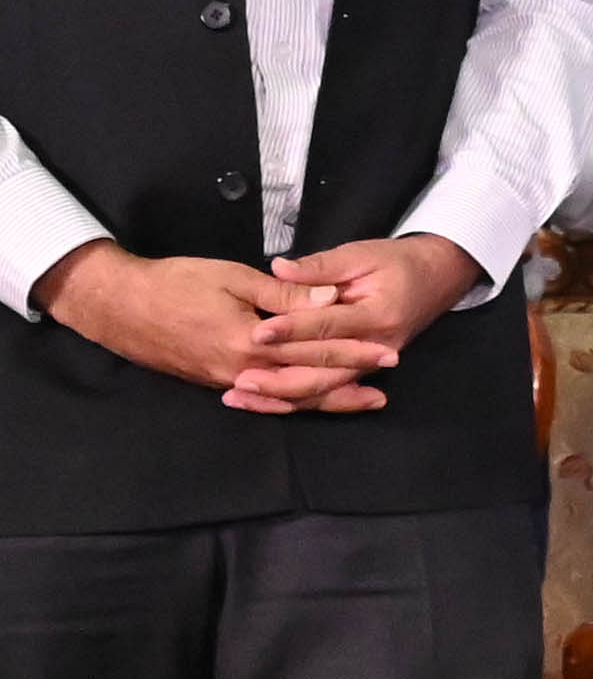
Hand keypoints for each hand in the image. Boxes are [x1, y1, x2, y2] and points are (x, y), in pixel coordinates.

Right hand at [38, 244, 399, 410]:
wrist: (118, 305)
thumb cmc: (175, 282)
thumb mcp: (234, 278)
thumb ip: (284, 295)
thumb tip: (330, 300)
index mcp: (250, 342)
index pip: (314, 349)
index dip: (353, 350)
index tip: (387, 349)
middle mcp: (241, 369)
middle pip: (307, 378)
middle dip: (351, 375)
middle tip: (388, 371)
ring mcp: (227, 379)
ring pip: (288, 395)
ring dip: (328, 396)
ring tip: (365, 398)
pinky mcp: (215, 381)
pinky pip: (265, 397)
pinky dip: (292, 400)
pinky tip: (310, 400)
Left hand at [247, 237, 481, 410]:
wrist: (436, 279)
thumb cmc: (397, 263)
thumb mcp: (361, 254)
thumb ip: (320, 266)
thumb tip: (279, 268)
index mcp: (379, 315)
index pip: (329, 326)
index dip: (292, 330)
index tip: (258, 333)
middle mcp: (378, 348)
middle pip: (325, 370)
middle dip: (280, 376)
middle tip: (241, 378)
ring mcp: (371, 365)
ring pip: (324, 389)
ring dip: (281, 396)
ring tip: (242, 396)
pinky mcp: (361, 371)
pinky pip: (327, 392)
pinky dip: (295, 400)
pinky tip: (264, 403)